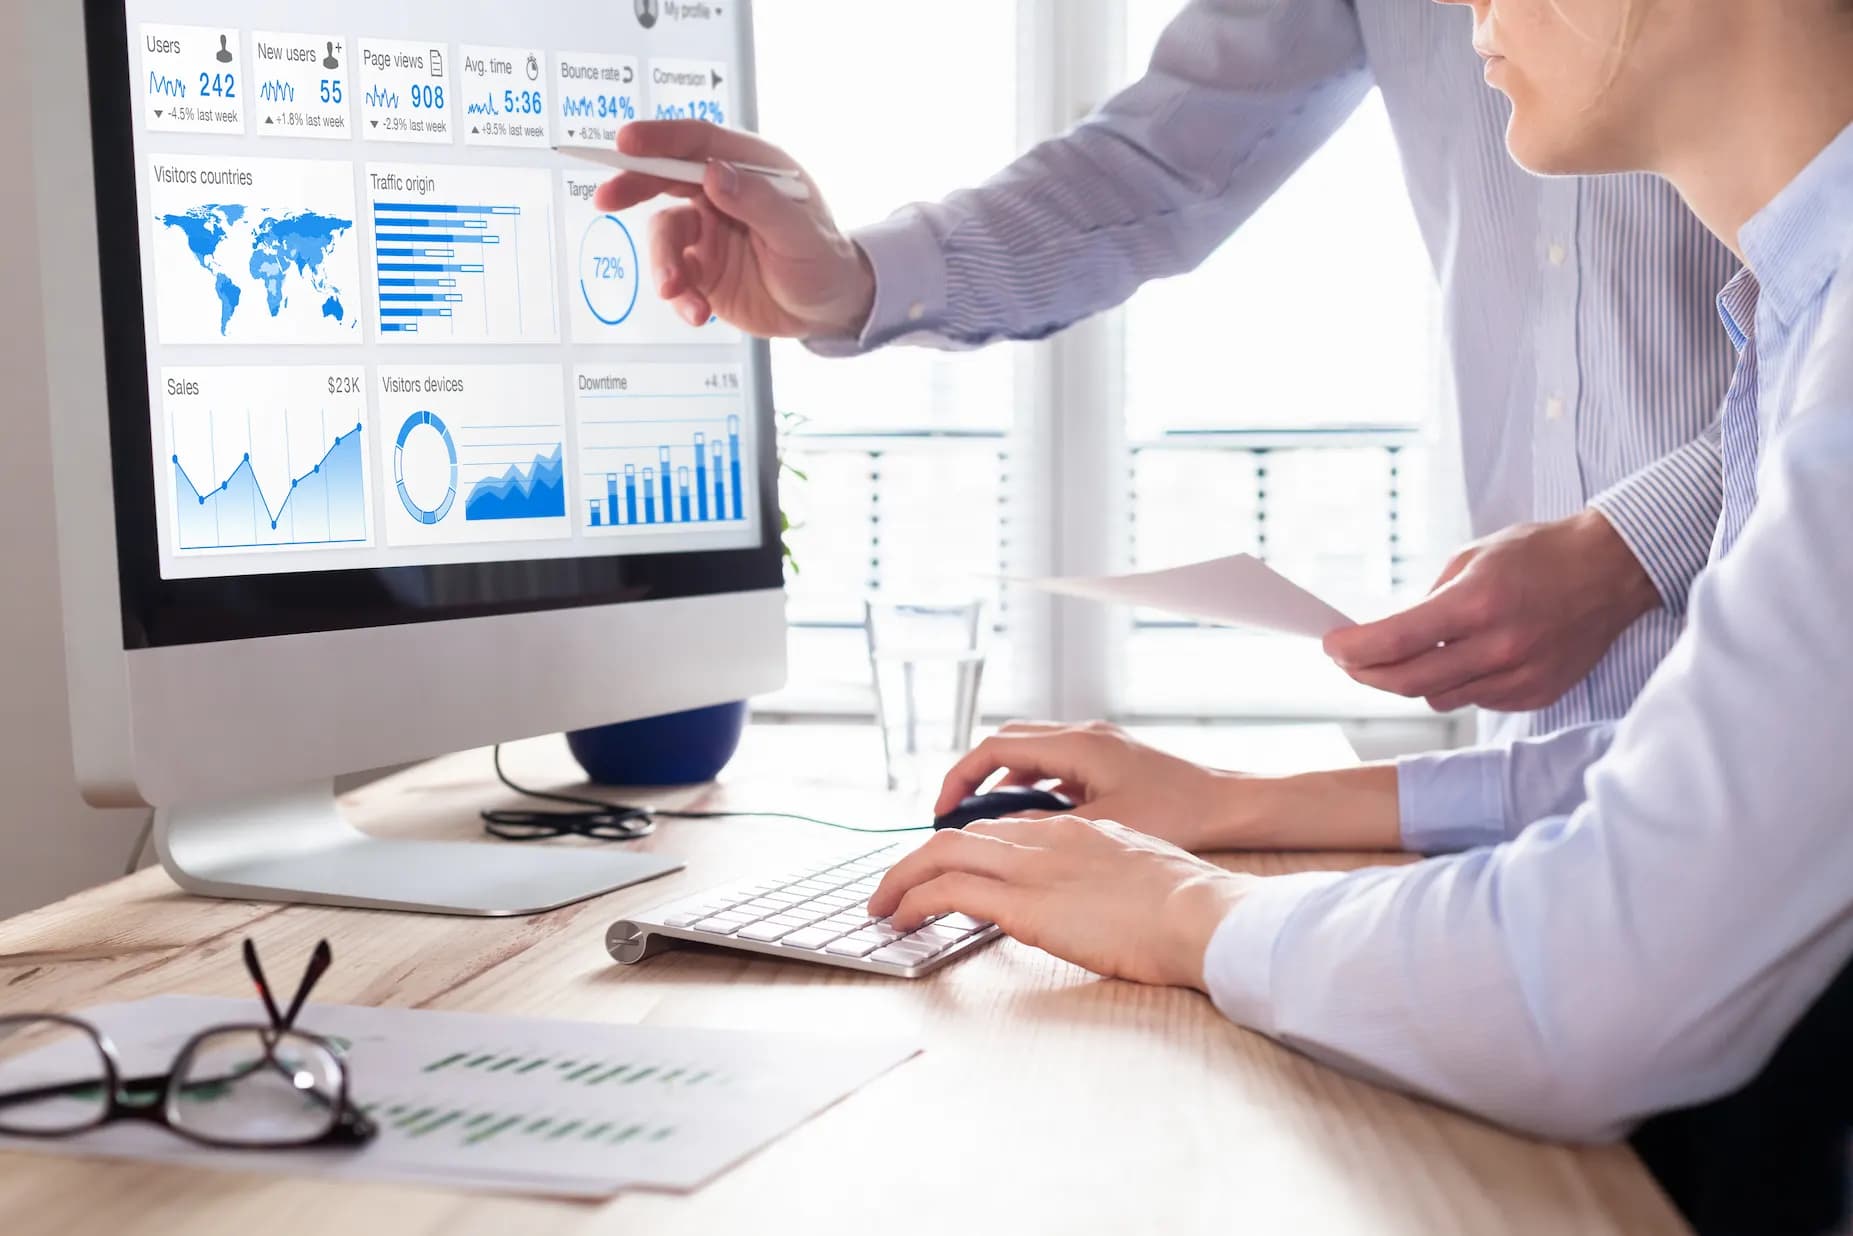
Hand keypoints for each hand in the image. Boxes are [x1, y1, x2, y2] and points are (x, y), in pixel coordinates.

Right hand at [592, 121, 875, 338]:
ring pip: (665, 235)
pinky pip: (674, 276)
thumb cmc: (824, 261)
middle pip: (666, 177)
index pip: (698, 142)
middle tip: (606, 199)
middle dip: (633, 186)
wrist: (828, 311)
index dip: (660, 138)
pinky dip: (679, 296)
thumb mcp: (799, 233)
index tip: (626, 142)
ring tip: (675, 292)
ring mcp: (708, 231)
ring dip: (663, 264)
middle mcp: (723, 192)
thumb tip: (714, 173)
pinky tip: (697, 313)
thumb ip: (758, 202)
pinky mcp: (701, 268)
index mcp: (751, 168)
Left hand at [868, 817, 1254, 989]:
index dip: (967, 849)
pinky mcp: (1023, 902)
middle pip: (963, 836)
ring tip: (882, 906)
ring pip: (942, 855)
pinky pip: (948, 891)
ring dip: (903, 879)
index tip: (946, 868)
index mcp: (1077, 831)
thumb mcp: (1141, 875)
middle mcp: (1047, 838)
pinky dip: (915, 900)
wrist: (1203, 915)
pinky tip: (901, 919)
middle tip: (895, 886)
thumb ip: (1106, 876)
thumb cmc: (1190, 908)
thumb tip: (1095, 899)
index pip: (1003, 830)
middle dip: (920, 860)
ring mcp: (1033, 866)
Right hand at [935, 721, 1250, 851]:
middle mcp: (1084, 735)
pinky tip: (1034, 820)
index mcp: (1077, 744)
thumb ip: (1047, 830)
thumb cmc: (1180, 814)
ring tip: (986, 823)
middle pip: (1007, 743)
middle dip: (974, 777)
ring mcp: (1098, 745)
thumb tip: (999, 841)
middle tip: (954, 815)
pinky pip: (1056, 765)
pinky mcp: (1111, 761)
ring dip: (1004, 782)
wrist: (1232, 805)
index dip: (960, 778)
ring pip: (1032, 753)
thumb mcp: (1103, 828)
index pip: (996, 748)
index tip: (943, 811)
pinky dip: (1033, 786)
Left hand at [1323, 510, 1661, 712]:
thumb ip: (1429, 601)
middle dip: (1367, 674)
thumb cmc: (1539, 554)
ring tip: (1406, 656)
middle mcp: (1499, 646)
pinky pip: (1475, 700)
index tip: (1331, 647)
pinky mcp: (1535, 694)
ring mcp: (1520, 676)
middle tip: (1349, 662)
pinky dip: (1456, 685)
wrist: (1612, 571)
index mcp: (1477, 604)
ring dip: (1412, 681)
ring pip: (1439, 698)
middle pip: (1408, 682)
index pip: (1396, 642)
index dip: (1354, 650)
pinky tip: (1462, 660)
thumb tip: (1388, 636)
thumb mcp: (1472, 559)